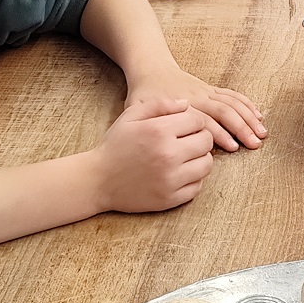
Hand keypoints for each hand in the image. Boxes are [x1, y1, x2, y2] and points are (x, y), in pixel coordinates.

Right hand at [93, 97, 215, 210]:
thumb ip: (160, 105)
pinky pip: (198, 187)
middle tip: (187, 141)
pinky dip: (193, 179)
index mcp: (159, 131)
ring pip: (206, 164)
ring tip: (186, 156)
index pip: (199, 121)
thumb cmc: (115, 145)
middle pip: (206, 142)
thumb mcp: (131, 116)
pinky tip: (180, 173)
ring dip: (200, 158)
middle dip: (200, 138)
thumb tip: (187, 104)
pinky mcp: (170, 199)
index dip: (195, 121)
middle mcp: (168, 155)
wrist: (97, 180)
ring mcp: (170, 179)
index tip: (186, 126)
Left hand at [127, 69, 265, 151]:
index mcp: (182, 105)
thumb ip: (149, 123)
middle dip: (242, 127)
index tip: (232, 147)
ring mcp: (206, 91)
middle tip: (254, 143)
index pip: (205, 120)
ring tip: (262, 133)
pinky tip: (257, 115)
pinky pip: (232, 95)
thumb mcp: (137, 109)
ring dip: (249, 117)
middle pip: (224, 111)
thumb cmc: (143, 94)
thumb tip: (166, 139)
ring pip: (232, 103)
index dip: (219, 134)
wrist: (151, 68)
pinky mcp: (210, 88)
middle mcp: (198, 97)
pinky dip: (246, 104)